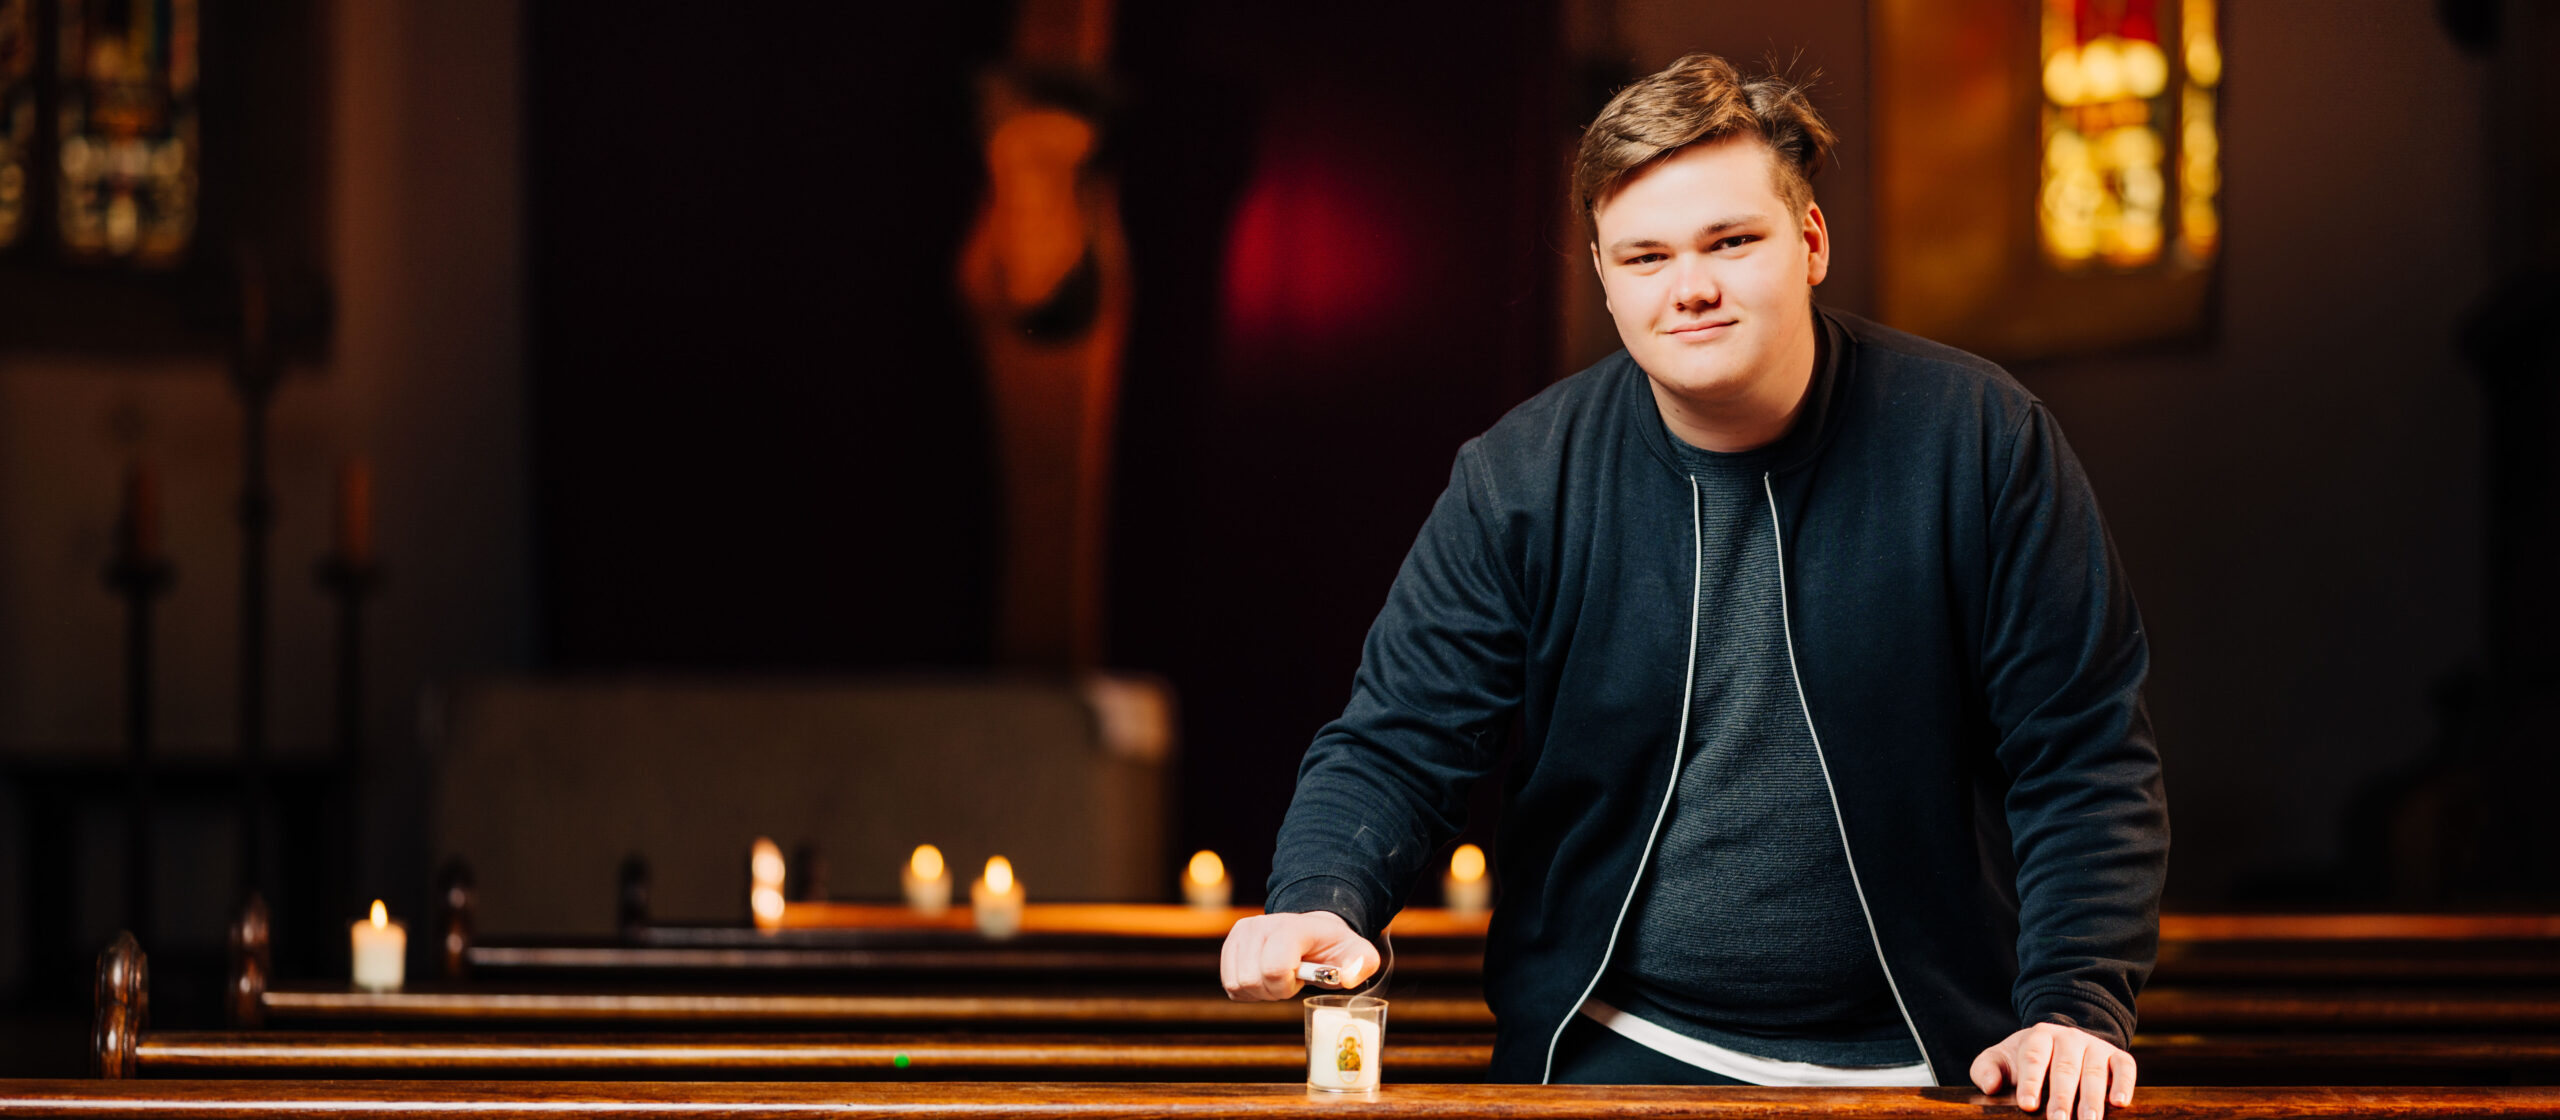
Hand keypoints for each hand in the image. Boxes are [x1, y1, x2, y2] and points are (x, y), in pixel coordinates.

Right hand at [1219, 910, 1379, 1000]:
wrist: (1312, 932)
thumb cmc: (1333, 947)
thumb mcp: (1357, 953)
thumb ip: (1361, 963)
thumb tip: (1348, 977)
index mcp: (1292, 928)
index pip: (1274, 966)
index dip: (1286, 984)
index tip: (1300, 978)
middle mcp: (1260, 925)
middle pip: (1253, 980)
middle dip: (1274, 990)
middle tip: (1290, 980)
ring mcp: (1242, 933)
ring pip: (1238, 984)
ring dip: (1260, 991)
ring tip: (1278, 978)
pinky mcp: (1230, 945)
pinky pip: (1230, 986)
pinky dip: (1248, 991)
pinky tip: (1265, 979)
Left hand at [1970, 1023, 2136, 1119]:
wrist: (2061, 1043)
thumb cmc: (2026, 1060)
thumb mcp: (2002, 1059)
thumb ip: (1986, 1069)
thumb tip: (1991, 1086)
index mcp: (2038, 1036)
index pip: (2033, 1058)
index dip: (2030, 1082)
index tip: (2027, 1105)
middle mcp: (2068, 1038)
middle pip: (2065, 1068)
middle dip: (2062, 1097)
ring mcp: (2095, 1046)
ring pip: (2095, 1071)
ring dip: (2093, 1098)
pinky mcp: (2117, 1056)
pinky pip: (2125, 1067)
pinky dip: (2124, 1084)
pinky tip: (2120, 1103)